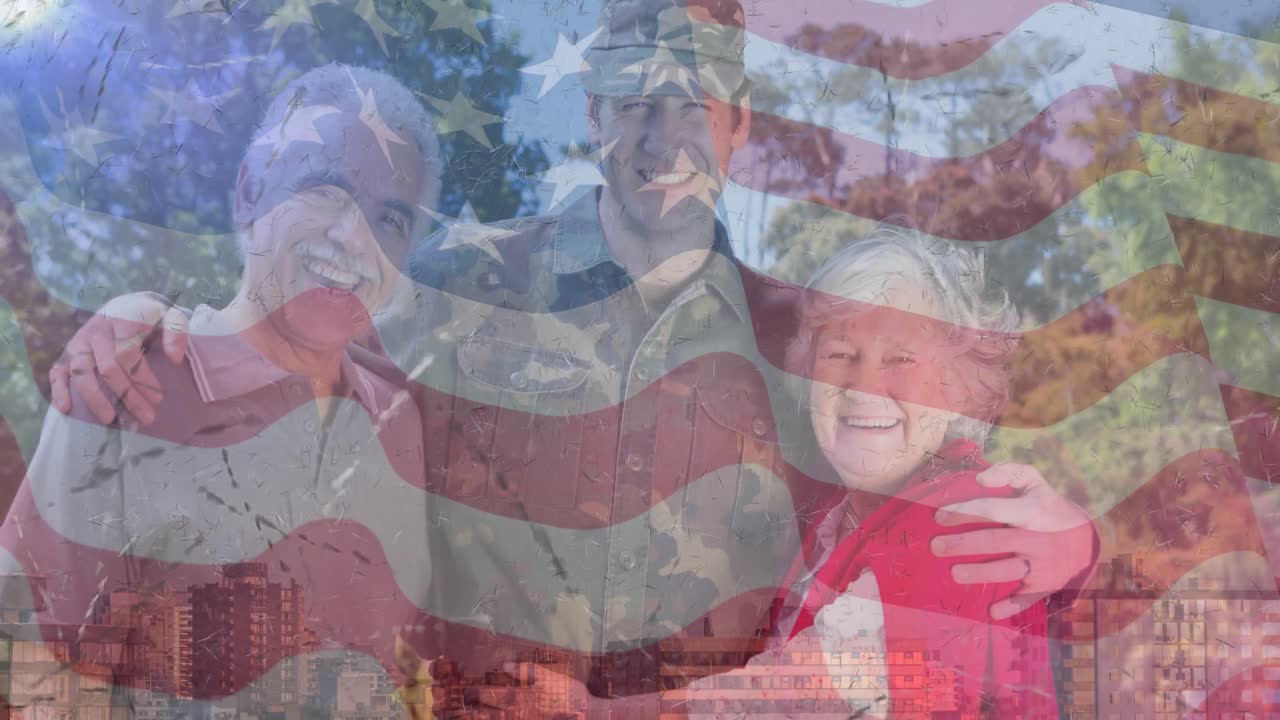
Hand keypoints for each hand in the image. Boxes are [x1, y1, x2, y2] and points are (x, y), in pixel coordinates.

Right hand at [49, 293, 190, 424]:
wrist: (126, 306)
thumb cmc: (152, 317)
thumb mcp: (170, 316)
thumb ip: (177, 332)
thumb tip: (174, 359)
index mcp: (122, 320)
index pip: (128, 354)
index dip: (142, 379)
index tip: (159, 398)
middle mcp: (97, 331)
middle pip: (108, 367)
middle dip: (127, 395)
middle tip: (146, 417)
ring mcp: (79, 341)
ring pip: (82, 372)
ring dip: (95, 399)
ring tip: (111, 420)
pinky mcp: (68, 352)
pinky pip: (58, 371)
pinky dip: (59, 389)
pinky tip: (67, 409)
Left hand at [460, 662, 593, 718]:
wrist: (585, 716)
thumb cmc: (569, 695)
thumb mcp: (550, 677)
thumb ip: (527, 671)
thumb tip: (505, 666)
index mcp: (522, 697)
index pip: (494, 695)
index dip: (478, 693)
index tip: (464, 690)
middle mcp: (518, 713)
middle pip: (489, 712)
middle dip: (471, 708)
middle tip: (453, 705)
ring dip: (478, 717)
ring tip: (462, 715)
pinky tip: (487, 719)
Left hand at [930, 462, 1094, 620]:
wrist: (1088, 540)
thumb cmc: (1049, 507)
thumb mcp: (1035, 483)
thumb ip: (1009, 472)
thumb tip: (980, 478)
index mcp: (1032, 512)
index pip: (993, 510)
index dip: (965, 512)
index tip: (939, 516)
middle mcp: (1037, 538)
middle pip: (995, 541)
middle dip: (962, 544)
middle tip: (935, 546)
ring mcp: (1043, 564)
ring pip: (1008, 570)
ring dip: (980, 573)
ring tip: (954, 574)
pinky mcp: (1047, 585)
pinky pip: (1028, 598)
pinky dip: (1011, 606)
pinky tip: (991, 612)